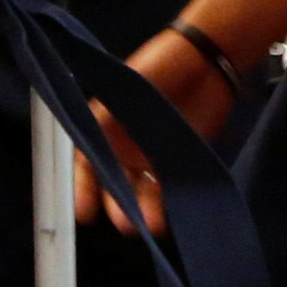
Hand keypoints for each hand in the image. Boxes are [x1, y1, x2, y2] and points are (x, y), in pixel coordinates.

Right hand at [73, 30, 237, 238]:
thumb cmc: (158, 67)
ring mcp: (151, 157)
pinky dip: (168, 203)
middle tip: (124, 223)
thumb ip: (105, 121)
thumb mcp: (123, 90)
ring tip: (149, 226)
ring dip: (143, 210)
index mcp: (102, 128)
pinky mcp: (179, 162)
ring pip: (143, 191)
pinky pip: (169, 188)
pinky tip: (169, 216)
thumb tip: (89, 153)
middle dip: (118, 205)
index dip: (82, 189)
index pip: (86, 164)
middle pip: (115, 185)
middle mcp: (123, 148)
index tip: (83, 212)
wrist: (204, 60)